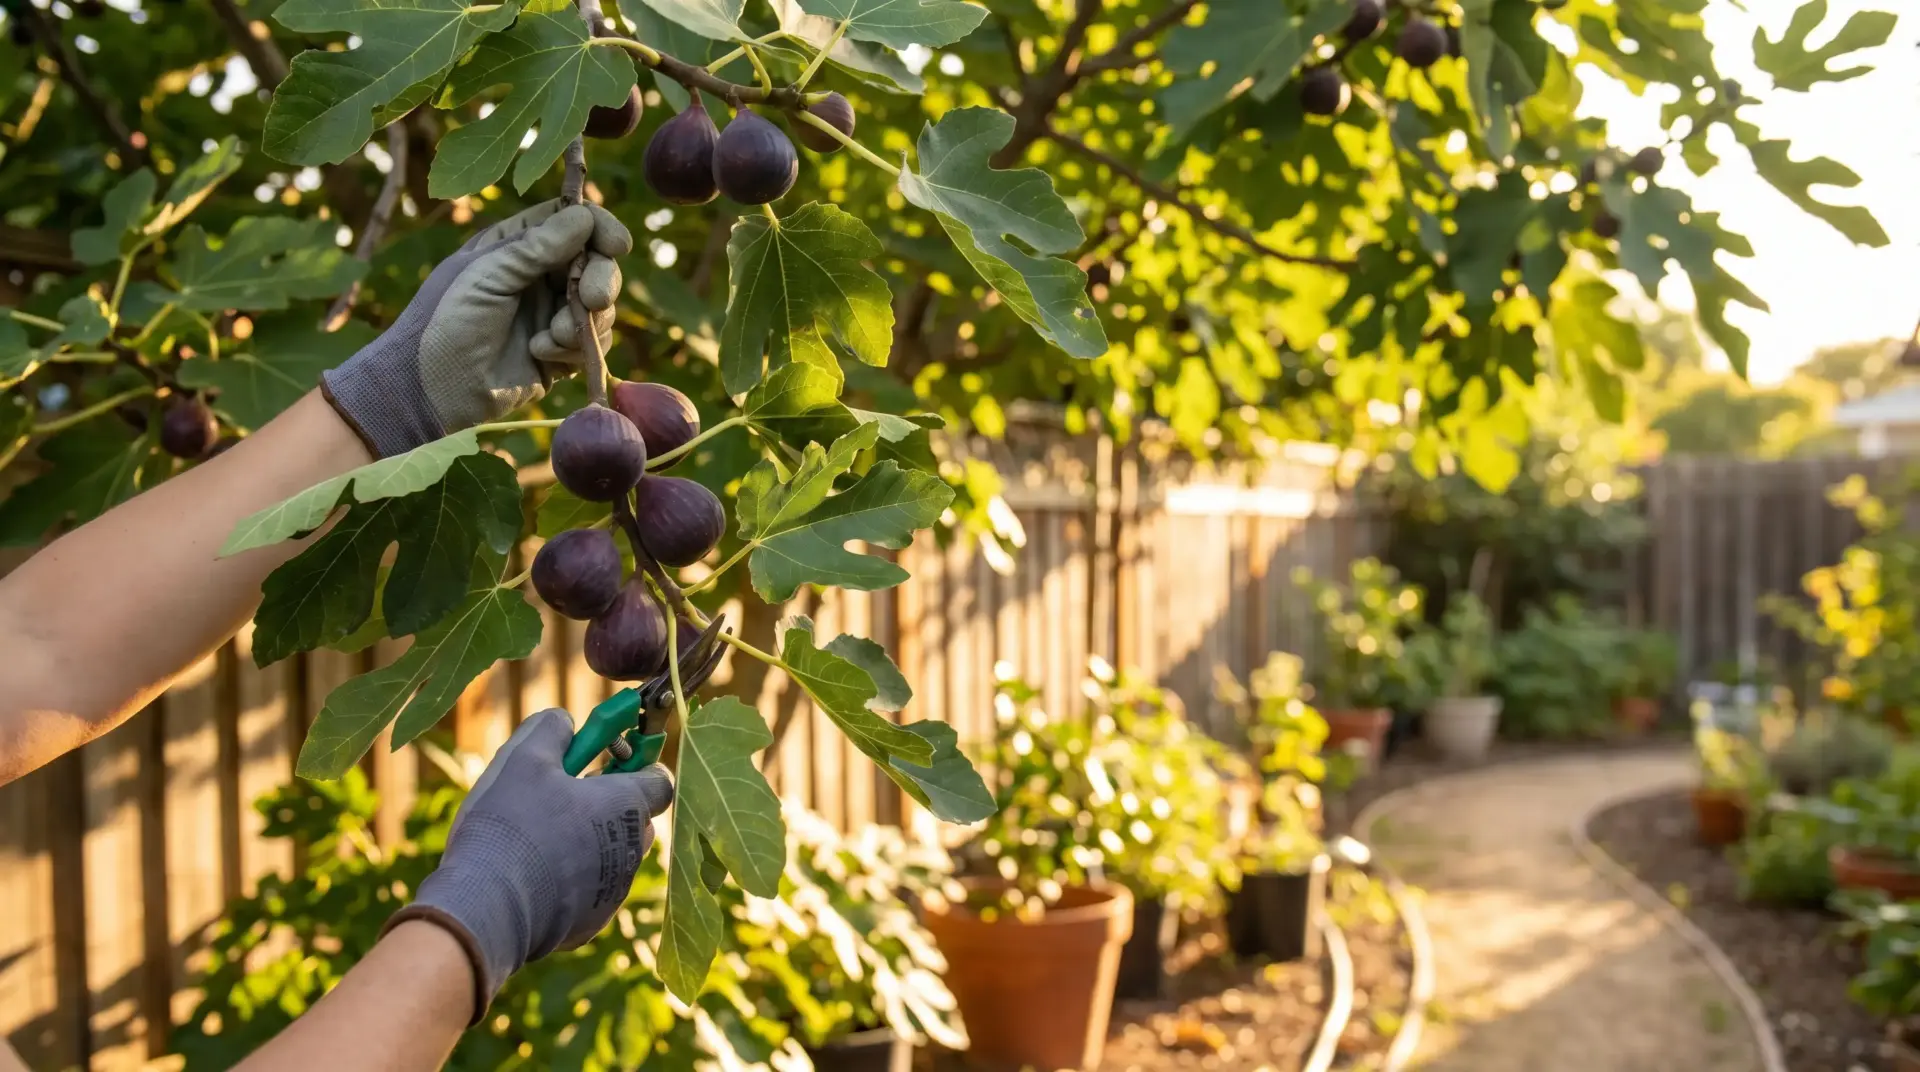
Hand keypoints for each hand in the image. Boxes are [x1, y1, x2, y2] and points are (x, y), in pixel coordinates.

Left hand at [321, 200, 633, 456]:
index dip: (598, 228)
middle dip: (600, 279)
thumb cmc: (446, 321)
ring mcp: (550, 314)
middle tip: (593, 300)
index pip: (571, 221)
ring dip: (581, 320)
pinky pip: (592, 343)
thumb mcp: (487, 276)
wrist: (431, 389)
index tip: (615, 244)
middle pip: (596, 262)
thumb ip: (536, 247)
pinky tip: (539, 353)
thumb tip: (583, 216)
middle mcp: (538, 276)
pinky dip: (573, 348)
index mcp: (516, 245)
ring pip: (600, 306)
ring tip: (549, 337)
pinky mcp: (559, 354)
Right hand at [386, 709, 672, 1021]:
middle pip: (635, 817)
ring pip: (612, 855)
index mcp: (626, 805)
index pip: (660, 778)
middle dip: (608, 803)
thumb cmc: (510, 825)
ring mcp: (613, 891)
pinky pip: (589, 891)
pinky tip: (531, 874)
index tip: (607, 755)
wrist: (486, 909)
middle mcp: (631, 850)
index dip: (637, 761)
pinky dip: (570, 880)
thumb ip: (551, 728)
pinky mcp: (589, 923)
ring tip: (541, 836)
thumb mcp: (523, 757)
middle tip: (565, 795)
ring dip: (588, 842)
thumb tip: (564, 721)